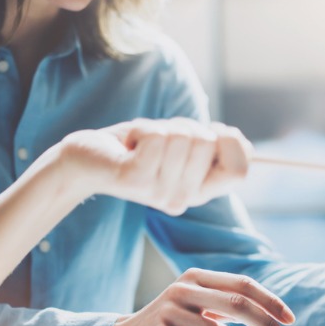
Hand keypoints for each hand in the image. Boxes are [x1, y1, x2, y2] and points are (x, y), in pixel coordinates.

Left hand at [51, 118, 251, 215]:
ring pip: (183, 136)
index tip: (212, 131)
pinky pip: (157, 136)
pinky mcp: (136, 179)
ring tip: (141, 144)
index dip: (232, 142)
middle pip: (209, 144)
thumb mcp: (179, 147)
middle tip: (159, 141)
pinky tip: (129, 145)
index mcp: (198, 192)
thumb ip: (209, 147)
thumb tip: (238, 139)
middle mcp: (182, 198)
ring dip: (160, 127)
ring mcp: (159, 192)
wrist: (85, 160)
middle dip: (185, 126)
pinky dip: (142, 128)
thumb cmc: (134, 148)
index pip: (239, 171)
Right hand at [105, 268, 294, 325]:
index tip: (290, 320)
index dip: (270, 301)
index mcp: (196, 278)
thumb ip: (225, 305)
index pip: (243, 284)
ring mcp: (170, 311)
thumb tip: (269, 315)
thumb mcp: (196, 307)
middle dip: (267, 325)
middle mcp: (184, 288)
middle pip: (239, 304)